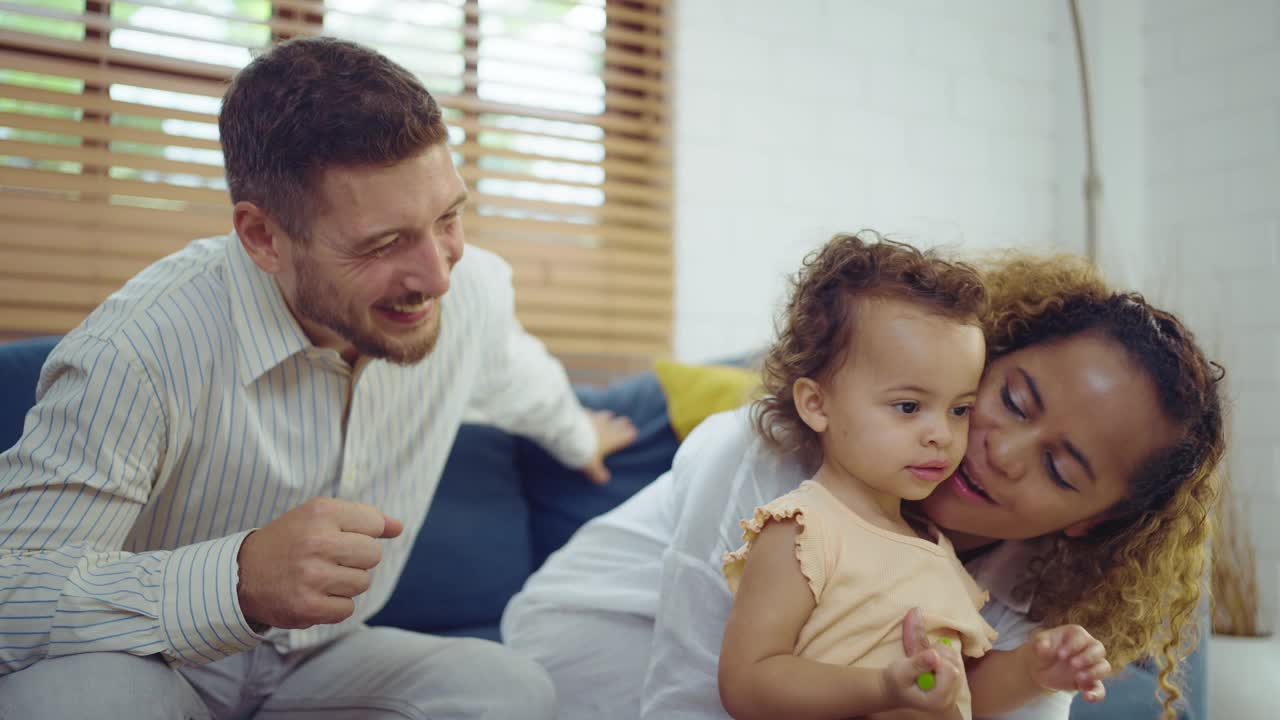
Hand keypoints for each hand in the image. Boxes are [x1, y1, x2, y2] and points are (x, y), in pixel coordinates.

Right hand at [236, 497, 402, 629]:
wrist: (243, 574)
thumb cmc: (291, 541)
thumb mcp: (321, 516)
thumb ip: (365, 518)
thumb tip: (399, 527)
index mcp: (321, 512)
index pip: (374, 523)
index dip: (362, 533)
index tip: (338, 537)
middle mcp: (317, 542)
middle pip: (373, 555)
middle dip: (357, 560)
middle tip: (329, 559)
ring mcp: (312, 576)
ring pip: (363, 583)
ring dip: (346, 584)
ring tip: (319, 576)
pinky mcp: (307, 607)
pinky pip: (347, 609)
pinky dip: (334, 606)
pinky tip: (314, 594)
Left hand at [581, 409, 636, 484]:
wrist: (569, 433)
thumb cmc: (584, 451)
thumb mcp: (591, 466)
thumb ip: (598, 473)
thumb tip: (604, 480)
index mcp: (612, 440)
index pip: (626, 436)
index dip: (630, 434)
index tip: (634, 432)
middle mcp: (606, 427)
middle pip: (618, 424)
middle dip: (622, 423)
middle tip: (627, 421)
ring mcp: (596, 418)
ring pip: (605, 416)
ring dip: (608, 416)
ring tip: (610, 415)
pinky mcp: (584, 412)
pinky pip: (591, 412)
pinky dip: (592, 413)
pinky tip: (590, 412)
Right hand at [882, 633, 966, 712]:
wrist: (895, 688)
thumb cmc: (896, 682)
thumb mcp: (900, 673)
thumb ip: (917, 665)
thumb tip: (934, 654)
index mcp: (938, 699)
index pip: (951, 673)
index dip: (938, 660)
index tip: (921, 658)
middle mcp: (951, 697)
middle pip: (956, 666)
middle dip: (939, 654)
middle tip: (921, 656)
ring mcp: (954, 689)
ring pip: (957, 660)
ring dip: (941, 652)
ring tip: (924, 657)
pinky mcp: (954, 680)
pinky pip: (956, 659)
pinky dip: (944, 652)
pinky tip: (930, 658)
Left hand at [1022, 624, 1109, 701]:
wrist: (1042, 667)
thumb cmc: (1043, 649)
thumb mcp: (1038, 644)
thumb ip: (1040, 643)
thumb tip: (1043, 646)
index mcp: (1076, 634)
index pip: (1081, 637)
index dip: (1073, 646)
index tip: (1060, 655)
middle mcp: (1088, 648)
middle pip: (1099, 649)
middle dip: (1087, 657)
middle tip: (1072, 664)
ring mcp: (1091, 665)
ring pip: (1104, 667)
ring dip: (1094, 673)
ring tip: (1078, 678)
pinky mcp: (1091, 682)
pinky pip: (1100, 688)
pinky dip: (1096, 694)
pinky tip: (1087, 697)